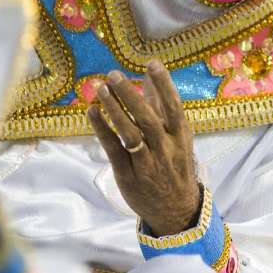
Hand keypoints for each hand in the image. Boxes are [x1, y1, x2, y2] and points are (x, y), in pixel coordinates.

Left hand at [86, 63, 200, 235]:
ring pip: (130, 134)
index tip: (152, 64)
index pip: (173, 107)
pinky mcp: (128, 175)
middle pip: (148, 119)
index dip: (164, 85)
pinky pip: (114, 150)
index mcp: (179, 136)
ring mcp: (147, 163)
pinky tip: (93, 112)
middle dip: (130, 95)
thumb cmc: (175, 166)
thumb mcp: (177, 137)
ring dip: (115, 110)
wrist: (175, 209)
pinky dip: (103, 130)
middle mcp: (165, 148)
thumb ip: (162, 108)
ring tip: (100, 88)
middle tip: (114, 75)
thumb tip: (149, 78)